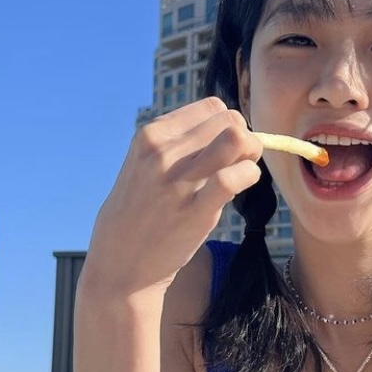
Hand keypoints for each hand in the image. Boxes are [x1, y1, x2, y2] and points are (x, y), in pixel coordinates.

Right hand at [80, 98, 263, 308]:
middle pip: (229, 120)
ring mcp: (178, 182)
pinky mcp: (195, 212)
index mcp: (150, 136)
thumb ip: (176, 144)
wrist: (120, 264)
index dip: (227, 125)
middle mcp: (162, 153)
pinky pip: (234, 178)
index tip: (224, 147)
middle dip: (244, 137)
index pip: (211, 107)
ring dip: (251, 153)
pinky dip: (250, 176)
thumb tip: (225, 127)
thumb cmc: (138, 213)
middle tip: (238, 161)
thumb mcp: (143, 165)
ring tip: (243, 170)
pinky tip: (243, 185)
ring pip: (236, 139)